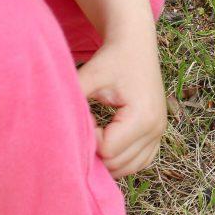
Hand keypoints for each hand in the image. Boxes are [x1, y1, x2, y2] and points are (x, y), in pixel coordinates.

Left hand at [77, 31, 166, 178]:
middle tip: (85, 129)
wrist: (136, 46)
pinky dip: (123, 161)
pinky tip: (107, 146)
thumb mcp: (89, 78)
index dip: (88, 140)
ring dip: (107, 161)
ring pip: (129, 168)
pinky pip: (141, 161)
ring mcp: (160, 132)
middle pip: (118, 164)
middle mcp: (156, 128)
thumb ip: (72, 103)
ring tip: (93, 138)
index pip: (107, 150)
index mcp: (142, 116)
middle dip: (95, 153)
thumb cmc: (112, 60)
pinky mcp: (158, 133)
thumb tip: (55, 129)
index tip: (83, 118)